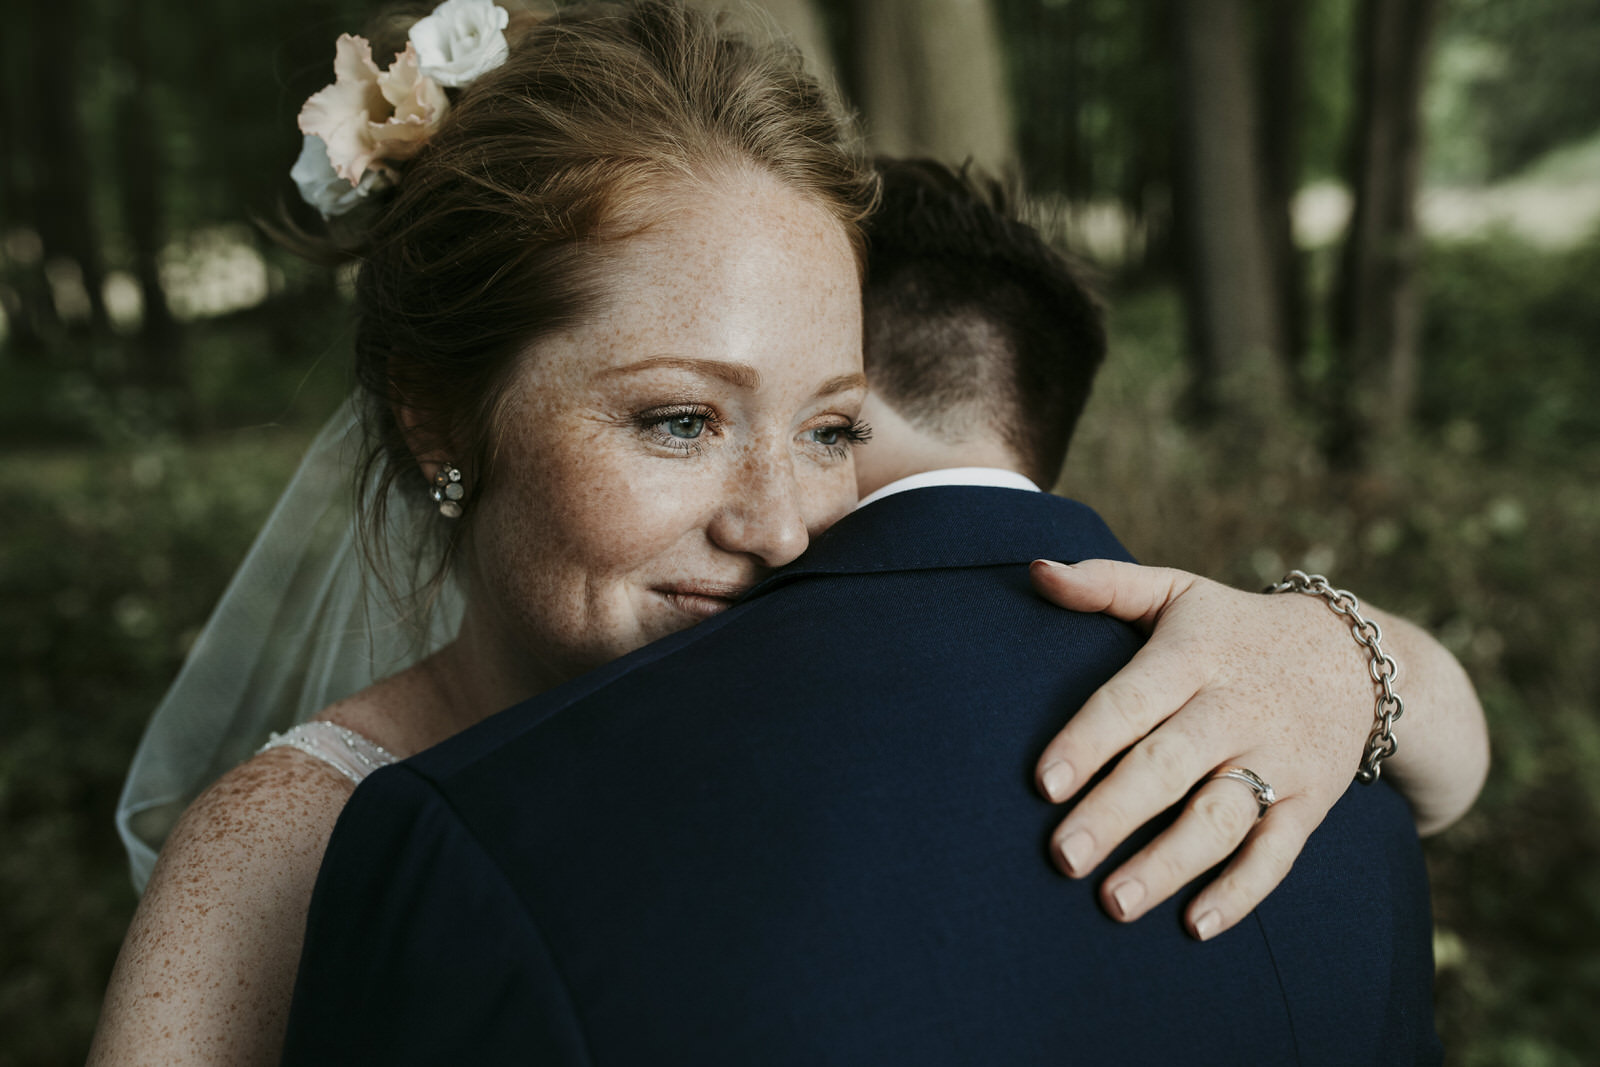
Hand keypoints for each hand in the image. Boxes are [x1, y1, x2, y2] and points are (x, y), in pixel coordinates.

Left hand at [1029, 558, 1375, 940]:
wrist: (1358, 659)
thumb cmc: (1234, 629)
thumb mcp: (1178, 592)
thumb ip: (1106, 584)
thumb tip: (1036, 572)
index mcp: (1196, 656)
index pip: (1134, 699)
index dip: (1089, 739)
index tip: (1044, 782)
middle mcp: (1237, 709)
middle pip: (1171, 765)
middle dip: (1116, 812)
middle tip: (1063, 857)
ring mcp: (1279, 759)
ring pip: (1221, 818)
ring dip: (1169, 864)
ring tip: (1114, 902)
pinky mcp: (1310, 803)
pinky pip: (1276, 855)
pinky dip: (1240, 892)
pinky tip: (1195, 925)